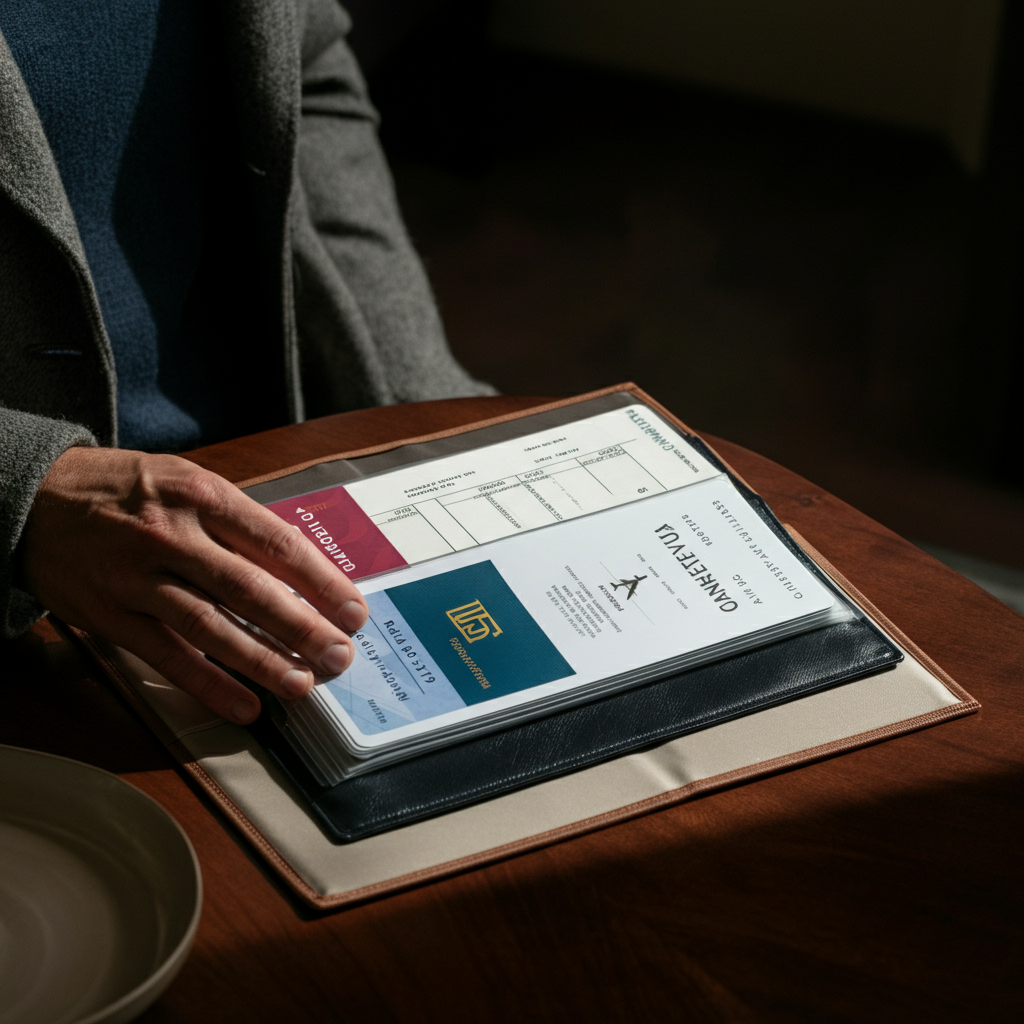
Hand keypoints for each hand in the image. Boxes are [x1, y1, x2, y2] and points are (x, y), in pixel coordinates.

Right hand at [17, 446, 367, 723]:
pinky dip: (207, 685)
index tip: (352, 610)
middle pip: (249, 588)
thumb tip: (299, 569)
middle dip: (301, 627)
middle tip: (338, 655)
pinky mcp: (110, 614)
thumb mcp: (186, 481)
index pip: (276, 542)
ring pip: (210, 627)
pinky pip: (166, 656)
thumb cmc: (126, 489)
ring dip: (261, 661)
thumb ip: (239, 522)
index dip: (321, 581)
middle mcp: (171, 536)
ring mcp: (137, 578)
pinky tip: (243, 705)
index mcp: (202, 495)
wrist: (33, 497)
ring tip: (301, 685)